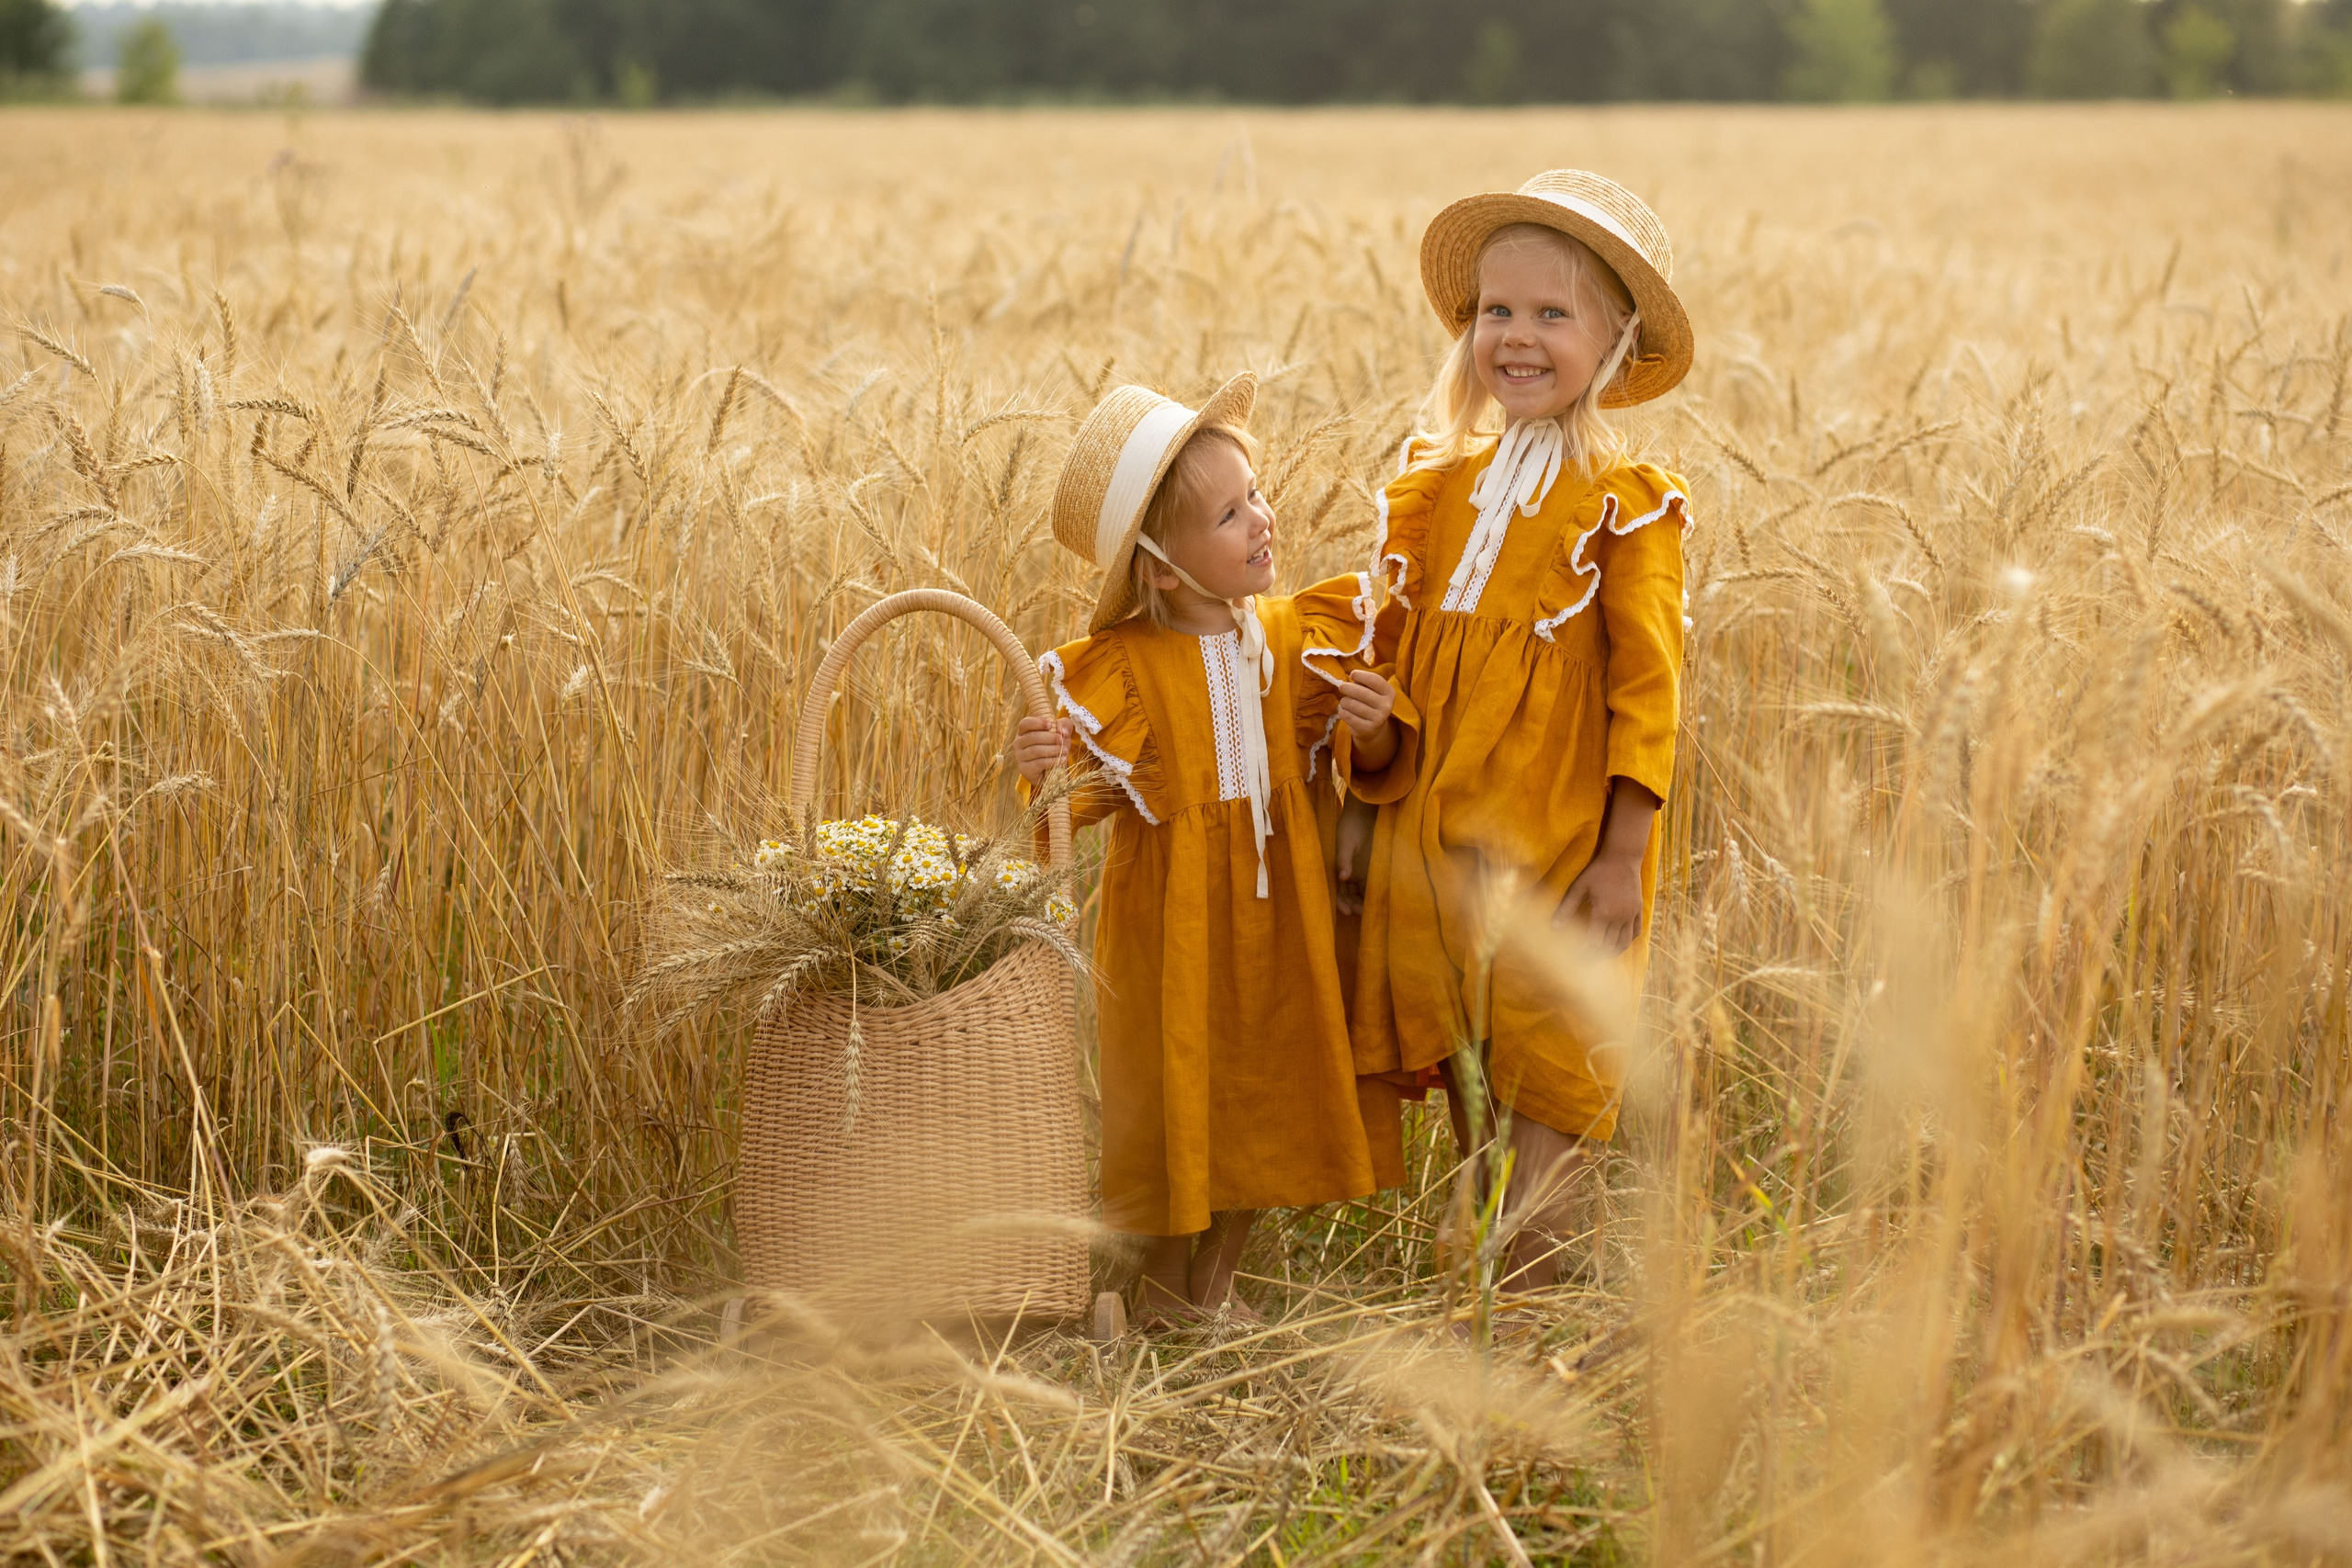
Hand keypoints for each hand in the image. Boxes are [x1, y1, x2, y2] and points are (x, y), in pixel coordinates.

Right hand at [1013, 715, 1072, 784]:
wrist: (1048, 771)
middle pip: (1032, 737)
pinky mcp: (1024, 769)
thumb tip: (1064, 731)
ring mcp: (1019, 756)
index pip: (1026, 723)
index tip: (1050, 724)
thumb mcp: (1059, 734)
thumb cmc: (1052, 747)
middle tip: (1061, 739)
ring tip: (1065, 751)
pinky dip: (1052, 761)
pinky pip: (1038, 763)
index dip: (1037, 723)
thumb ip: (1064, 727)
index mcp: (1024, 731)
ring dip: (1053, 750)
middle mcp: (1018, 742)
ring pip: (1035, 750)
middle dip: (1050, 737)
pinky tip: (1062, 760)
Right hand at [1334, 798, 1375, 915]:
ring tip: (1371, 913)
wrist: (1364, 815)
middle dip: (1354, 906)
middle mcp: (1346, 874)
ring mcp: (1358, 873)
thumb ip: (1343, 859)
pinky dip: (1373, 896)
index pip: (1336, 891)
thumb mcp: (1345, 842)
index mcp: (1335, 869)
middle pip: (1348, 896)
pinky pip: (1370, 887)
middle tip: (1362, 915)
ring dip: (1363, 904)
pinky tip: (1379, 903)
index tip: (1347, 912)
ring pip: (1359, 894)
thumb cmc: (1350, 826)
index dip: (1340, 903)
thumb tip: (1342, 877)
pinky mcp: (1370, 870)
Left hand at [1335, 668, 1393, 739]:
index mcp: (1389, 693)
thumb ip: (1362, 683)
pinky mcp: (1367, 729)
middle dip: (1347, 687)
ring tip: (1345, 702)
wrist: (1373, 728)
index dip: (1361, 675)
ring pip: (1352, 704)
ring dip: (1344, 701)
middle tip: (1341, 687)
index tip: (1352, 674)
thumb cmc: (1369, 703)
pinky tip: (1344, 711)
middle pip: (1361, 692)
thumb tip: (1347, 682)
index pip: (1374, 680)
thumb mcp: (1371, 691)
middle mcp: (1386, 706)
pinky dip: (1342, 712)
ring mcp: (1378, 719)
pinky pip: (1348, 716)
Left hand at [1555, 850, 1643, 952]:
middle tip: (1585, 960)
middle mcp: (1619, 918)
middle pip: (1609, 946)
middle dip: (1596, 956)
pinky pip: (1636, 931)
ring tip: (1602, 955)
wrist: (1622, 857)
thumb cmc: (1597, 871)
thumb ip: (1566, 908)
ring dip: (1613, 952)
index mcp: (1603, 914)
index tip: (1575, 958)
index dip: (1584, 953)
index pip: (1593, 943)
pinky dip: (1627, 940)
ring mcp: (1631, 915)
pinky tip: (1619, 942)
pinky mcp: (1638, 910)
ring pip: (1624, 942)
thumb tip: (1553, 927)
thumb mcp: (1578, 887)